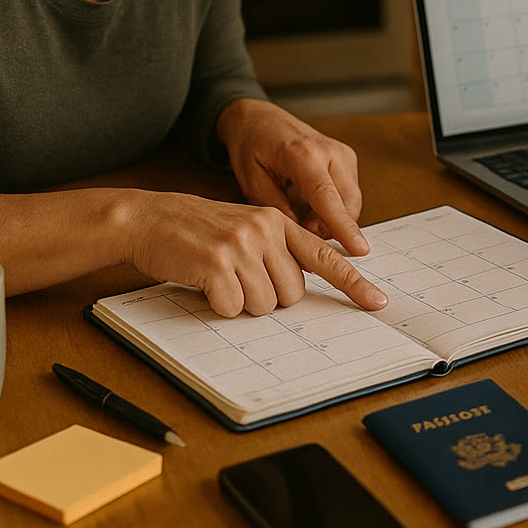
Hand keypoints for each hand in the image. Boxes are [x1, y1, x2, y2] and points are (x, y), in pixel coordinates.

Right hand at [120, 190, 386, 316]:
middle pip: (292, 295)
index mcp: (278, 221)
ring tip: (219, 278)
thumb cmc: (197, 231)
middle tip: (238, 280)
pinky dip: (218, 306)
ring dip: (241, 303)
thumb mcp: (245, 228)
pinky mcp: (217, 262)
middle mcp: (266, 229)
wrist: (149, 218)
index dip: (352, 283)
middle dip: (267, 299)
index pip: (324, 255)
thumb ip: (276, 251)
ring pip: (264, 305)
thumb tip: (298, 292)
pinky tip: (204, 283)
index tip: (377, 302)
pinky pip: (233, 308)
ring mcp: (242, 244)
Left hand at [217, 99, 367, 255]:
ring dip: (328, 215)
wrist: (258, 118)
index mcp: (302, 154)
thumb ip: (276, 208)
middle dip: (329, 225)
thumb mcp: (251, 180)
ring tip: (297, 203)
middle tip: (299, 224)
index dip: (343, 225)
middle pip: (347, 203)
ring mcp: (342, 153)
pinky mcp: (347, 158)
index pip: (328, 196)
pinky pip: (347, 194)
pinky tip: (306, 196)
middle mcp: (329, 151)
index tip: (358, 248)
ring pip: (350, 202)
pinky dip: (330, 204)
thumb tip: (301, 233)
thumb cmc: (251, 144)